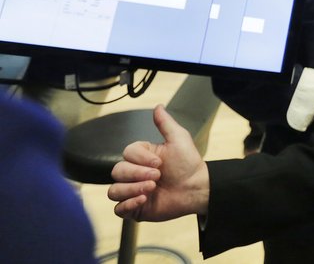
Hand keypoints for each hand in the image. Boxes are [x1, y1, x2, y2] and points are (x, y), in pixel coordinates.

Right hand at [107, 104, 209, 220]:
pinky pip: (118, 209)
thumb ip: (165, 123)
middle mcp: (134, 174)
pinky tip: (143, 199)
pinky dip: (127, 204)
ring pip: (114, 190)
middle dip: (136, 174)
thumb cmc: (188, 164)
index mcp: (141, 156)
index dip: (140, 158)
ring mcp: (133, 191)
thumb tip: (158, 106)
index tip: (159, 161)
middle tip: (157, 176)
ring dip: (131, 189)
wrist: (197, 187)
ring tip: (152, 188)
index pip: (126, 153)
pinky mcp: (135, 208)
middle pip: (117, 171)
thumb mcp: (178, 139)